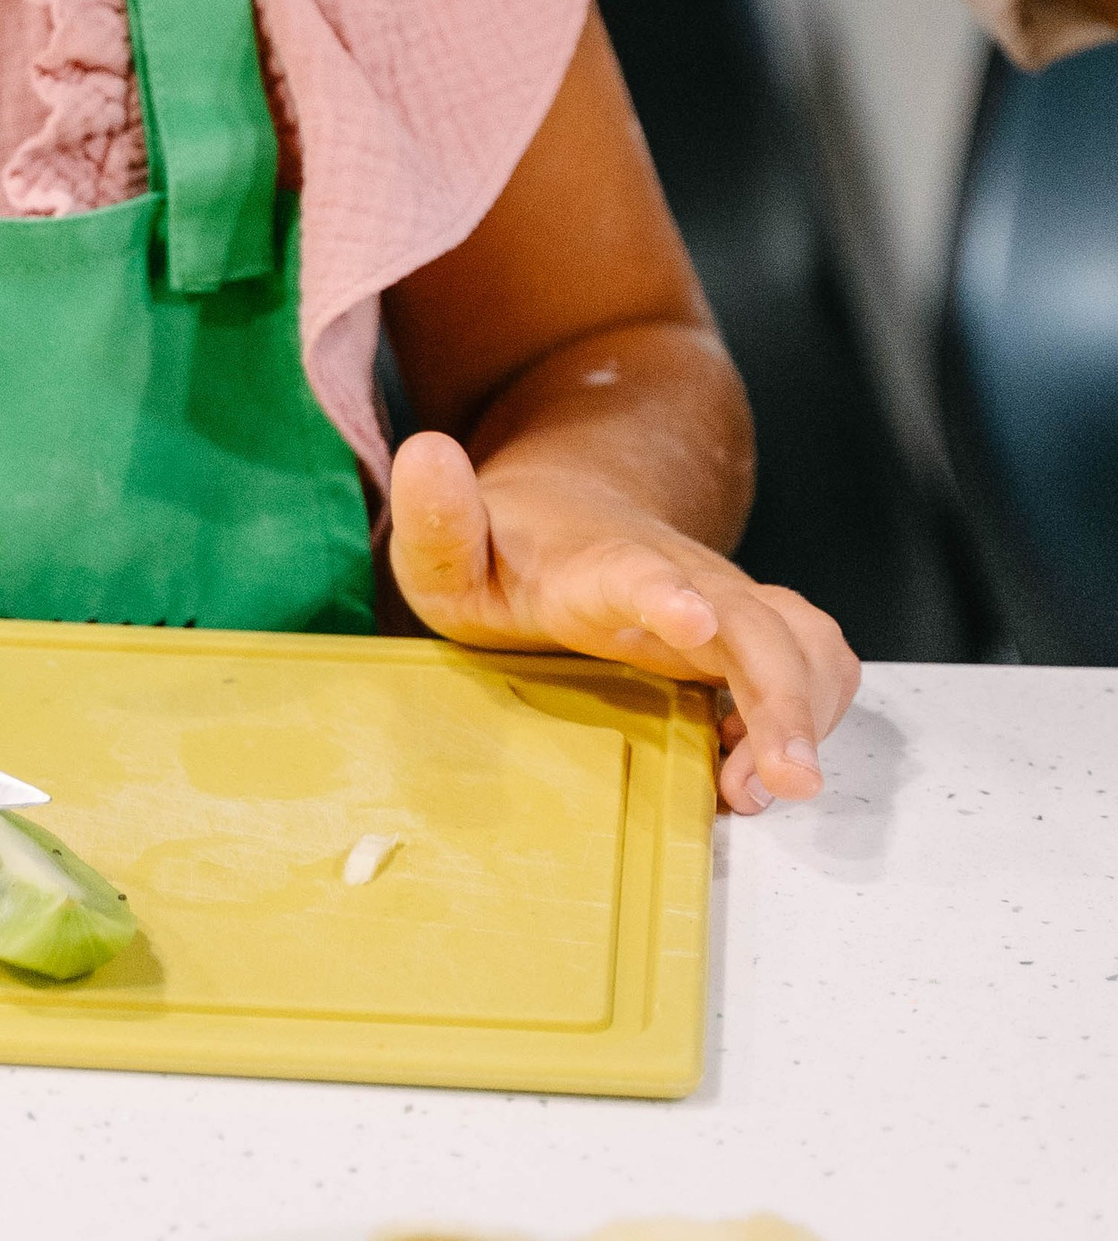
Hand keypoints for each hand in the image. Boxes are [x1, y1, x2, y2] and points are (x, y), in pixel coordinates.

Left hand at [387, 432, 858, 812]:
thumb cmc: (504, 550)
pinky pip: (814, 666)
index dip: (664, 596)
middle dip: (778, 697)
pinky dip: (812, 718)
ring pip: (805, 642)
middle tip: (778, 782)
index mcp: (594, 565)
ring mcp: (724, 604)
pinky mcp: (750, 636)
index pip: (633, 571)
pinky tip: (759, 768)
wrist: (568, 513)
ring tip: (765, 787)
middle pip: (753, 624)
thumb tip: (427, 452)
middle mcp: (679, 578)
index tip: (691, 623)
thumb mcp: (447, 548)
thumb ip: (436, 518)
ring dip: (807, 714)